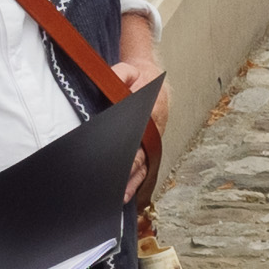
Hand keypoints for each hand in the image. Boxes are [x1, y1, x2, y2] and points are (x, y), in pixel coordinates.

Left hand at [119, 59, 167, 208]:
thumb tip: (114, 80)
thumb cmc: (139, 78)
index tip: (117, 164)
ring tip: (120, 197)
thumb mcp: (130, 71)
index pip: (136, 136)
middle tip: (115, 189)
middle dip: (127, 174)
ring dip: (132, 182)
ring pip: (143, 166)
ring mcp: (152, 142)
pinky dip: (136, 181)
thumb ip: (121, 74)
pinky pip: (144, 167)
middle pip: (139, 157)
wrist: (154, 80)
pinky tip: (126, 193)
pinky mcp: (149, 147)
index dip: (127, 152)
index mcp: (148, 114)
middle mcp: (151, 132)